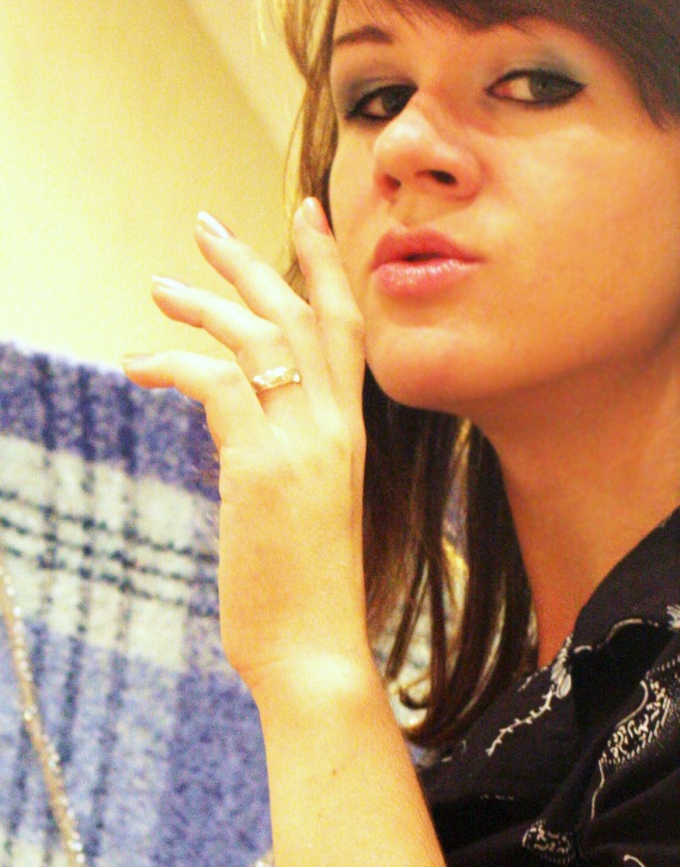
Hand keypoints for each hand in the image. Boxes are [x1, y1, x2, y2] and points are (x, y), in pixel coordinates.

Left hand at [121, 201, 373, 702]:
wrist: (317, 654)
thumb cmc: (306, 595)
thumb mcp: (307, 509)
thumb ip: (285, 457)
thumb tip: (239, 429)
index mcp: (353, 437)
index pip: (348, 331)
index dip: (327, 267)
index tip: (309, 212)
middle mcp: (337, 430)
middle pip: (302, 315)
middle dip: (253, 263)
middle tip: (205, 226)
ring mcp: (304, 446)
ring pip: (261, 338)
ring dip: (204, 304)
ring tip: (159, 288)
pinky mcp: (263, 469)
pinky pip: (219, 384)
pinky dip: (174, 364)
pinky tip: (140, 365)